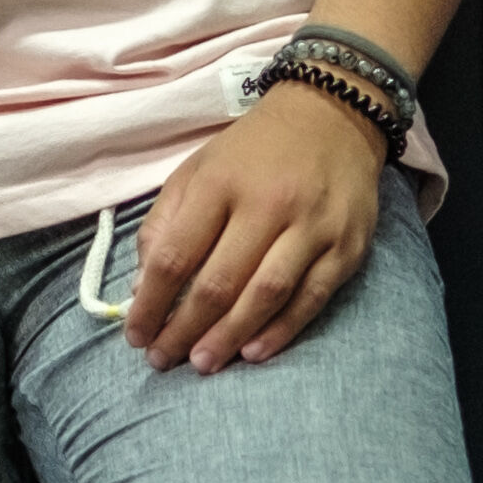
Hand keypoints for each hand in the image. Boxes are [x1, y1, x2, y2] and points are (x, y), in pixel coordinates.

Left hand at [122, 81, 385, 371]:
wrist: (330, 118)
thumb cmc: (251, 152)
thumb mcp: (196, 170)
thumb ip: (166, 222)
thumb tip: (143, 284)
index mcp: (218, 185)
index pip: (177, 255)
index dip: (152, 301)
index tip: (135, 333)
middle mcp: (266, 206)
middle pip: (220, 282)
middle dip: (186, 328)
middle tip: (163, 360)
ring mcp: (312, 228)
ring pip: (266, 295)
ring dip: (230, 337)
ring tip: (202, 364)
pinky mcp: (347, 247)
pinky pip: (312, 298)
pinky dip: (282, 330)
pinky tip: (254, 352)